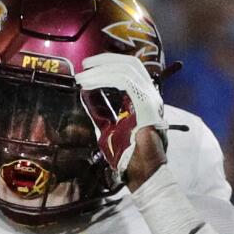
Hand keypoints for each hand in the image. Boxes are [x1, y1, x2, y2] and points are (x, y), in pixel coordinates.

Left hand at [77, 52, 164, 176]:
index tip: (88, 69)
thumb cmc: (128, 157)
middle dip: (105, 60)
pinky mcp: (147, 103)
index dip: (109, 65)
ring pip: (126, 68)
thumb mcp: (107, 128)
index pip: (129, 71)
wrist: (142, 174)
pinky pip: (124, 80)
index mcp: (143, 100)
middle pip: (130, 64)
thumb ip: (99, 111)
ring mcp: (151, 98)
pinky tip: (89, 84)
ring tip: (82, 76)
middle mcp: (150, 96)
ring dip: (100, 69)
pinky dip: (103, 78)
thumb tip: (85, 93)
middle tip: (84, 65)